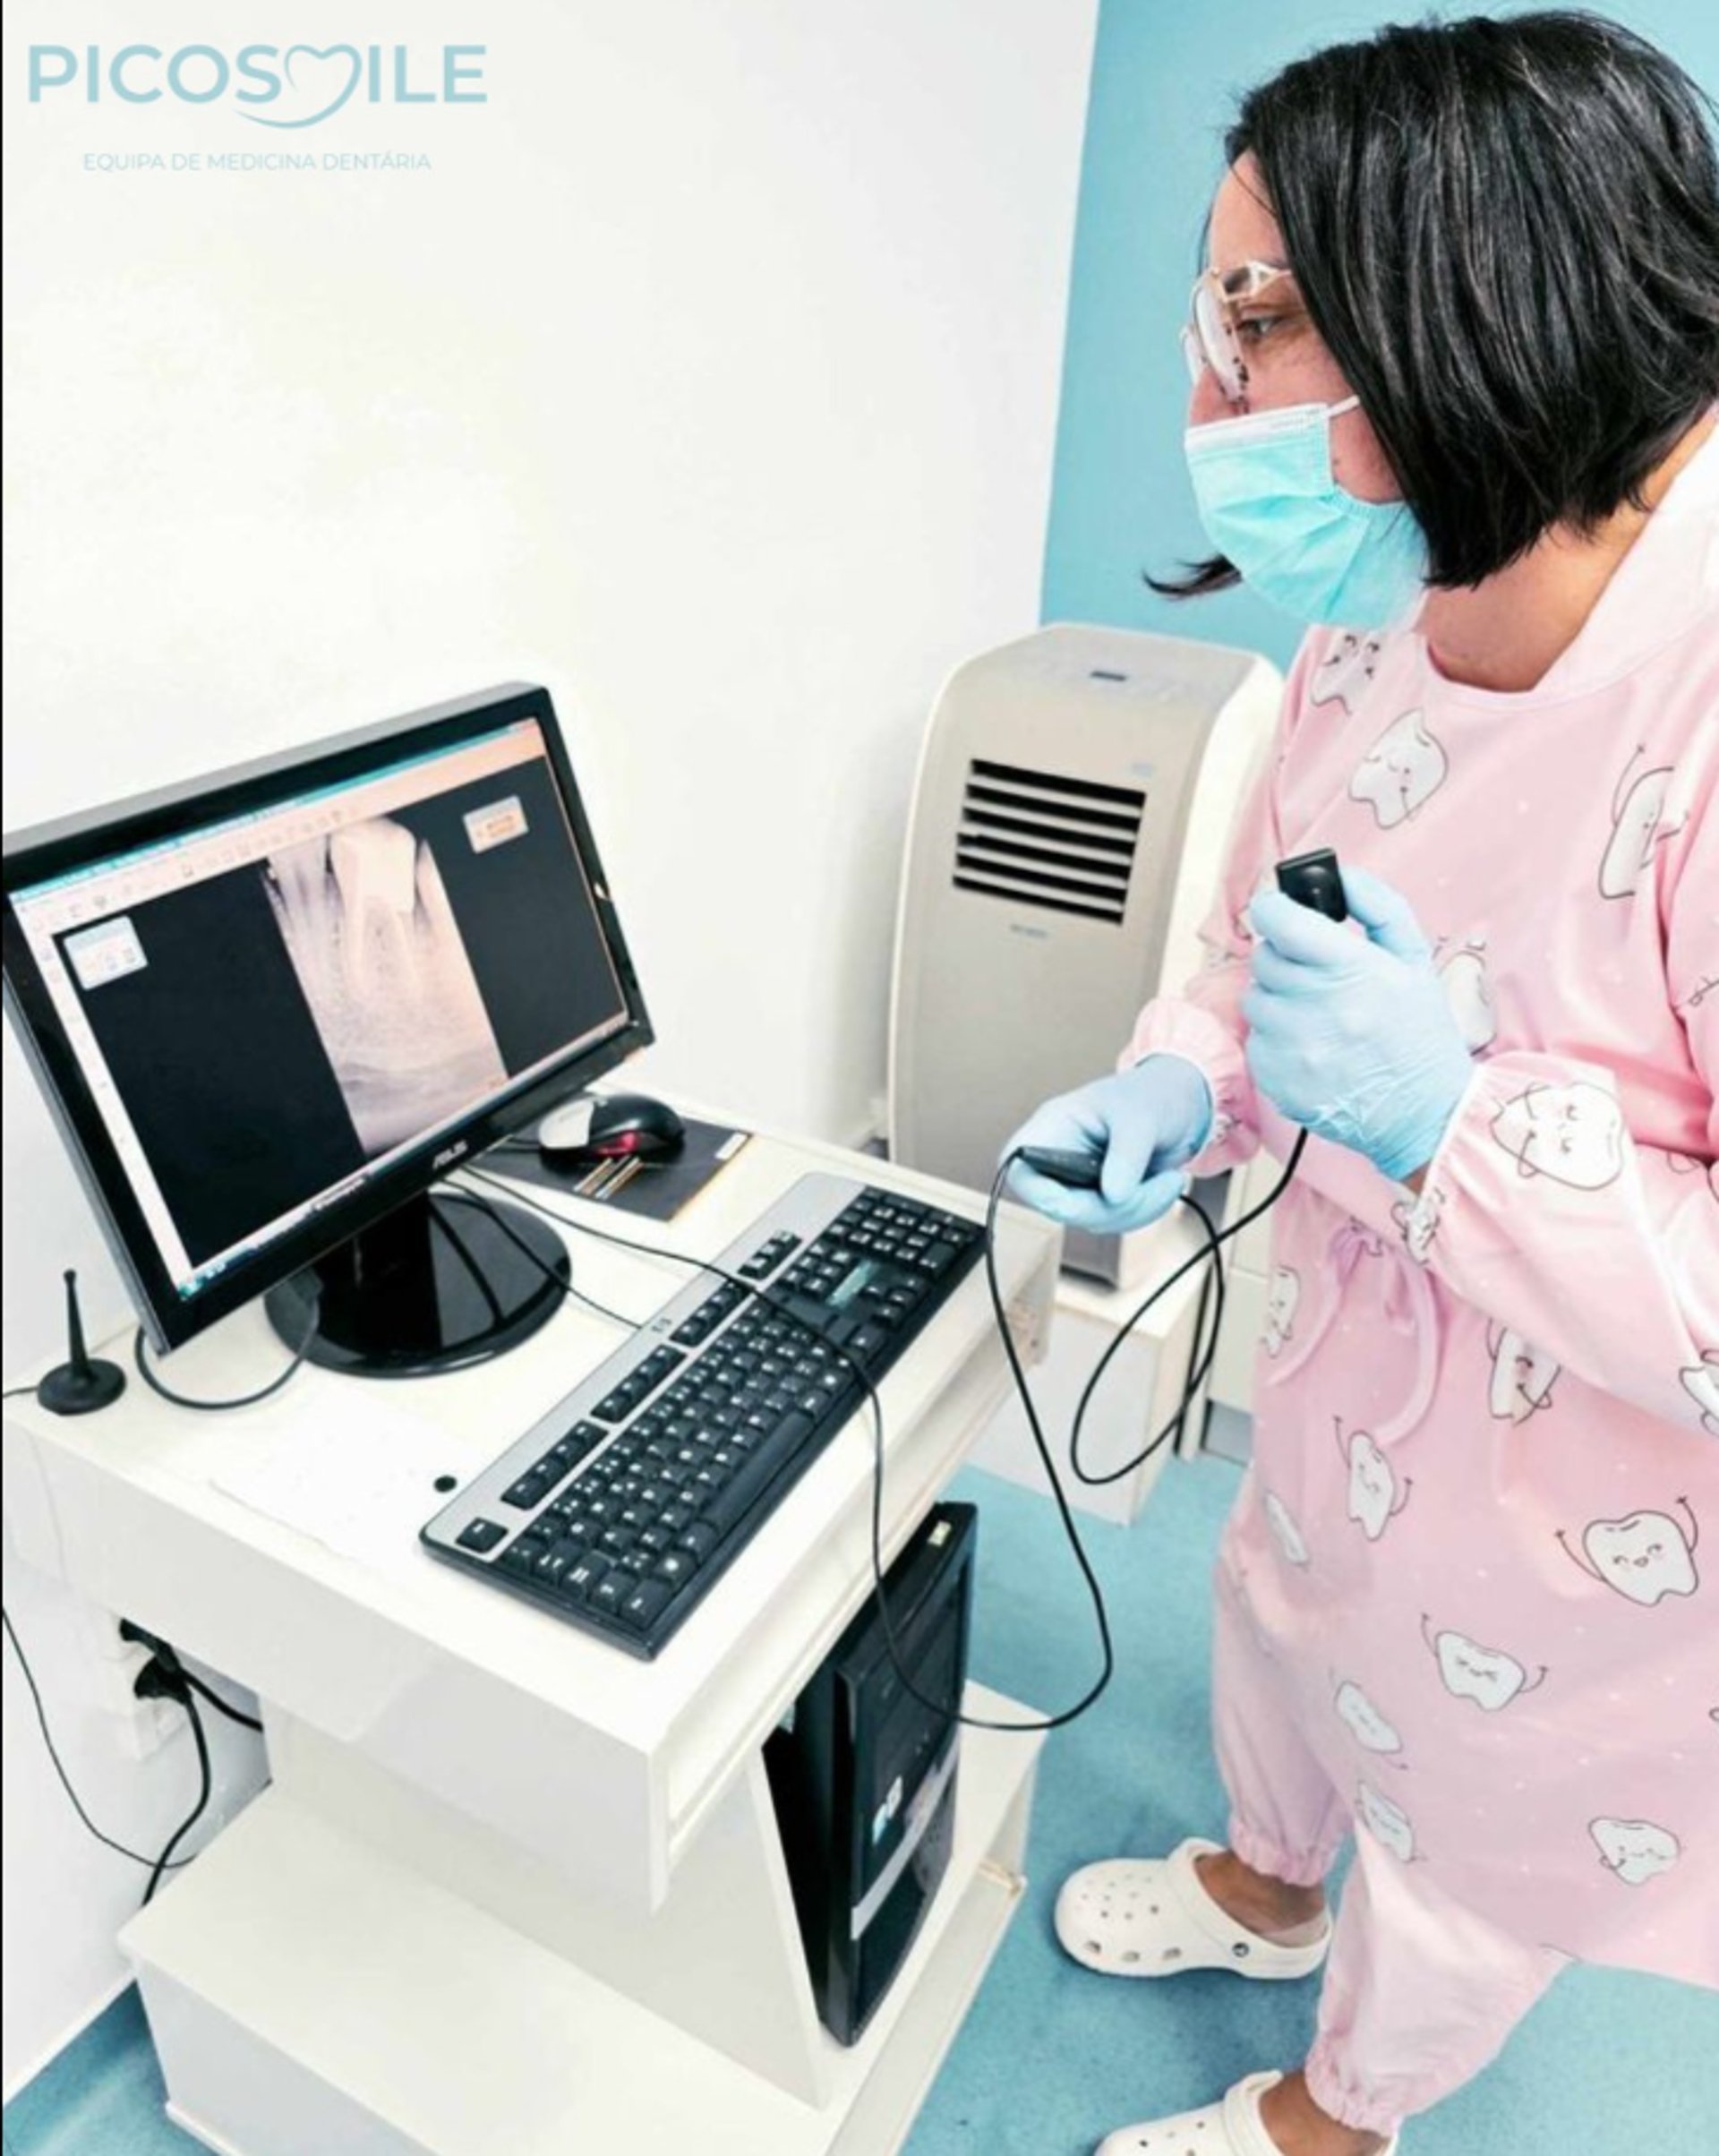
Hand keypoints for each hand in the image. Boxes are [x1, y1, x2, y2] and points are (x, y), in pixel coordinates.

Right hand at [1000, 1054, 1212, 1233]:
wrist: (1179, 1104)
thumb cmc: (1148, 1094)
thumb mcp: (1140, 1116)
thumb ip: (1126, 1156)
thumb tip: (1113, 1196)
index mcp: (1050, 1129)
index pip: (1018, 1170)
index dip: (1043, 1193)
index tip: (1089, 1198)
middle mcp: (1057, 1160)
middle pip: (1059, 1206)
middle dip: (1112, 1206)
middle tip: (1156, 1186)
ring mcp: (1079, 1183)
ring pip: (1092, 1220)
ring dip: (1137, 1209)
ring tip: (1169, 1180)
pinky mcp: (1102, 1199)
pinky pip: (1114, 1221)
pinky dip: (1145, 1211)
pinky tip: (1165, 1186)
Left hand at [1243, 864, 1471, 1182]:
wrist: (1426, 1114)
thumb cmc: (1420, 1033)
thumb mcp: (1413, 958)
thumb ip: (1377, 905)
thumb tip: (1339, 873)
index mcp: (1349, 969)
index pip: (1277, 919)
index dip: (1273, 908)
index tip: (1279, 911)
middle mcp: (1314, 1006)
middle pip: (1263, 958)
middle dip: (1285, 957)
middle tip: (1315, 973)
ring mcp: (1291, 1046)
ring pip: (1255, 999)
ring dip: (1278, 999)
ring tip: (1317, 1014)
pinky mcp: (1275, 1078)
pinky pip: (1255, 1039)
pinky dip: (1276, 1038)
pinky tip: (1312, 1046)